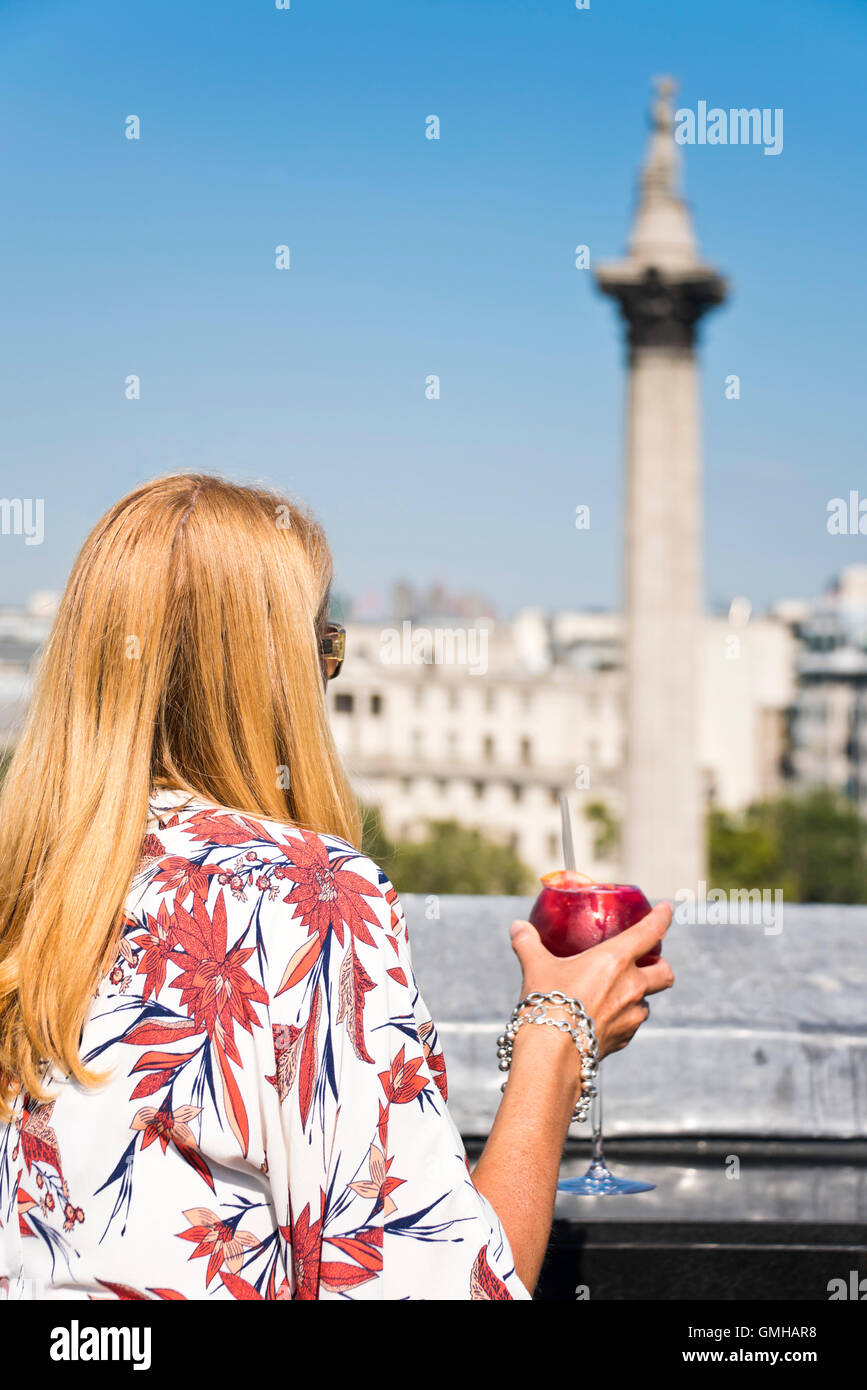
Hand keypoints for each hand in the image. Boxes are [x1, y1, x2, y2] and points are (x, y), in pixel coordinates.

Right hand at [508, 902, 674, 1059]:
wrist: (552, 1055)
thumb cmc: (547, 1003)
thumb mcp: (535, 967)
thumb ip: (528, 943)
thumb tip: (517, 927)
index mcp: (616, 960)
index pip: (651, 932)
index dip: (661, 918)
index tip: (666, 909)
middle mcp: (632, 986)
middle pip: (665, 974)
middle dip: (661, 966)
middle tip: (647, 962)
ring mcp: (631, 1016)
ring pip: (648, 1002)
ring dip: (639, 995)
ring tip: (616, 993)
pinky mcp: (624, 1038)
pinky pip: (631, 1024)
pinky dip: (623, 1017)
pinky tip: (602, 1018)